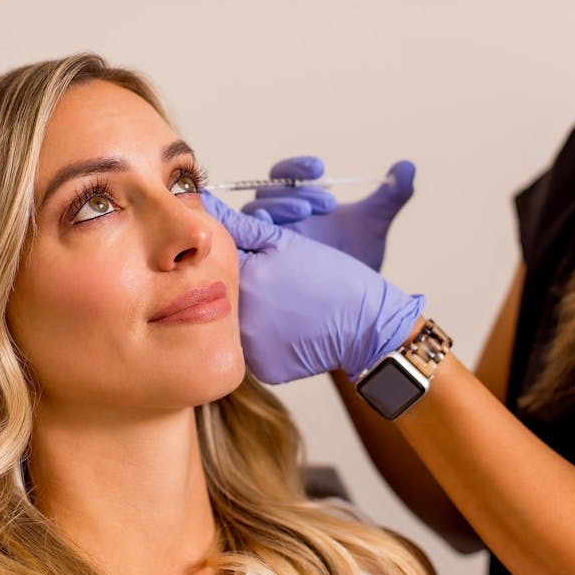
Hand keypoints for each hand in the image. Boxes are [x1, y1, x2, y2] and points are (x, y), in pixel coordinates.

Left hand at [202, 191, 424, 383]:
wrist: (368, 324)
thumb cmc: (334, 278)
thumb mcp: (287, 242)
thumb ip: (243, 226)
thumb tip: (207, 205)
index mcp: (243, 278)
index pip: (217, 262)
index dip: (232, 256)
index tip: (251, 258)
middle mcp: (239, 316)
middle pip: (224, 296)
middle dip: (240, 286)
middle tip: (273, 285)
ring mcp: (250, 347)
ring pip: (236, 324)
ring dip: (252, 313)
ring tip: (284, 306)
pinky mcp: (263, 369)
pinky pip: (254, 350)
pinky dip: (266, 339)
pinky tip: (290, 328)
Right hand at [240, 157, 414, 270]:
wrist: (352, 303)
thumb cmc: (358, 258)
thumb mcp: (376, 224)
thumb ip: (393, 195)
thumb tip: (407, 167)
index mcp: (297, 200)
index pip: (285, 175)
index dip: (297, 168)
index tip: (319, 169)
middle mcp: (277, 218)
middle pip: (269, 193)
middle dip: (296, 193)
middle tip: (325, 202)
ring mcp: (265, 242)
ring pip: (256, 215)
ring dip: (278, 209)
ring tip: (305, 214)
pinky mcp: (260, 265)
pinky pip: (248, 246)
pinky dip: (256, 237)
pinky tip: (274, 238)